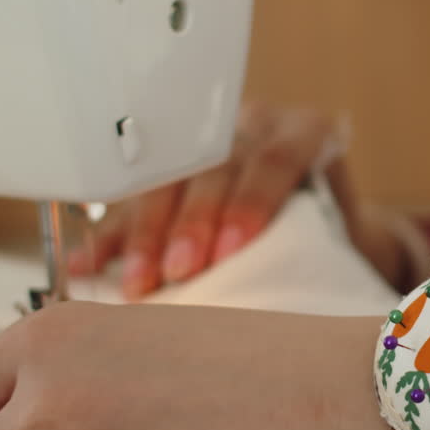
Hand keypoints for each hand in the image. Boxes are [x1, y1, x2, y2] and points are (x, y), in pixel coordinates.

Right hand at [68, 103, 395, 300]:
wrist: (332, 234)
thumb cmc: (341, 241)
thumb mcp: (344, 238)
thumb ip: (319, 250)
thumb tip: (289, 300)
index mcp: (305, 133)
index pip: (276, 160)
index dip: (250, 203)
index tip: (229, 249)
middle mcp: (255, 128)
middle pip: (214, 168)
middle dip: (191, 222)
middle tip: (178, 270)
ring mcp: (206, 144)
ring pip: (167, 180)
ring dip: (145, 235)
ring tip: (135, 283)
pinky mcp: (168, 172)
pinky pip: (132, 201)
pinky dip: (109, 236)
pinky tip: (85, 265)